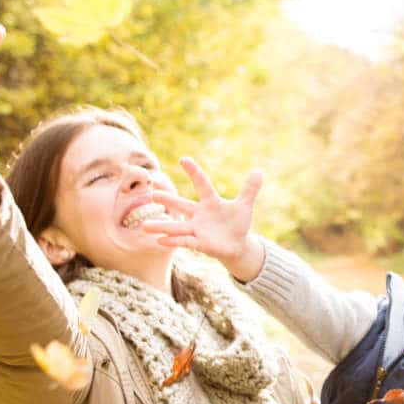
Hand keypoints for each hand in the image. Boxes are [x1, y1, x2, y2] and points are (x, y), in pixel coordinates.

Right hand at [143, 157, 264, 280]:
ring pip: (177, 227)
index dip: (194, 172)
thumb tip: (259, 171)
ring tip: (144, 225)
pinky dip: (172, 241)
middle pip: (181, 205)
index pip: (202, 184)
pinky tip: (158, 241)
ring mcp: (197, 229)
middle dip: (168, 200)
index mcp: (210, 202)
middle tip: (153, 193)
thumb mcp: (244, 206)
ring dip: (161, 226)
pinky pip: (184, 242)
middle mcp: (199, 214)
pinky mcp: (198, 243)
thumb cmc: (237, 223)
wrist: (236, 244)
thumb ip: (249, 189)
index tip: (183, 159)